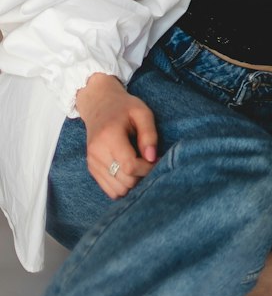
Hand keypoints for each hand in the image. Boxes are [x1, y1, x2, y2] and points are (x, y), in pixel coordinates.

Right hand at [75, 73, 157, 198]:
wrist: (98, 105)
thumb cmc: (124, 107)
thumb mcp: (142, 112)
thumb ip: (149, 134)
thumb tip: (153, 158)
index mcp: (109, 137)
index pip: (129, 167)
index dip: (147, 168)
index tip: (155, 158)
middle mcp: (97, 153)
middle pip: (124, 182)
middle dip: (141, 176)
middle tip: (148, 161)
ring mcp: (92, 163)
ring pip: (117, 190)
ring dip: (132, 183)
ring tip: (139, 166)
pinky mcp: (92, 169)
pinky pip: (110, 190)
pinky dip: (122, 185)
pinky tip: (129, 170)